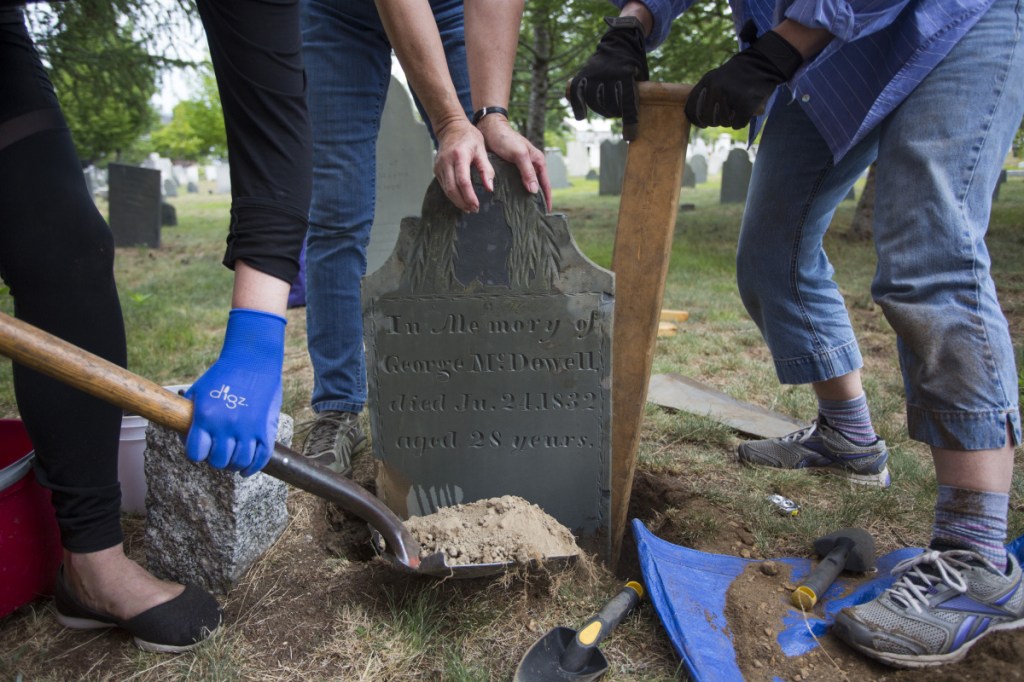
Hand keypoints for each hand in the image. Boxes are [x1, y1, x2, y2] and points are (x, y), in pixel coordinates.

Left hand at [185, 308, 285, 476]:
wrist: (252, 359)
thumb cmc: (223, 375)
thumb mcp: (199, 392)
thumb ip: (191, 416)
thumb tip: (187, 439)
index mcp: (206, 416)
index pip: (196, 453)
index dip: (197, 453)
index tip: (200, 449)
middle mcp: (227, 425)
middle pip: (217, 461)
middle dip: (215, 459)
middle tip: (218, 452)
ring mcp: (249, 428)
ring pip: (239, 462)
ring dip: (233, 465)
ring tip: (232, 458)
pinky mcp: (266, 429)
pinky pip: (261, 458)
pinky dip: (252, 467)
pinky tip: (246, 468)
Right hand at [433, 116, 492, 212]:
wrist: (451, 127)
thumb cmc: (469, 137)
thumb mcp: (482, 150)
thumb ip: (486, 169)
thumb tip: (489, 188)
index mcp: (459, 156)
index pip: (463, 181)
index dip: (469, 196)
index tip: (476, 205)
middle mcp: (446, 162)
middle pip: (452, 189)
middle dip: (462, 202)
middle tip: (473, 209)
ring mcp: (439, 166)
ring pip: (446, 190)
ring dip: (457, 201)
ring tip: (468, 207)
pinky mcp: (436, 169)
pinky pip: (443, 186)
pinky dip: (452, 195)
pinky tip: (461, 199)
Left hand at [476, 114, 551, 210]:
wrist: (489, 130)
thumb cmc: (506, 138)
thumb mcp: (520, 154)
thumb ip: (528, 171)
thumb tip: (534, 191)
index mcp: (538, 162)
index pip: (546, 185)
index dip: (547, 199)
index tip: (546, 213)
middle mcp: (530, 167)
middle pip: (535, 188)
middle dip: (535, 201)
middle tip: (532, 217)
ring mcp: (519, 170)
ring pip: (524, 188)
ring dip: (522, 199)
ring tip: (520, 213)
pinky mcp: (508, 172)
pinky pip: (512, 186)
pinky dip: (511, 194)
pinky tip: (507, 203)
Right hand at [568, 16, 648, 139]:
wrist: (620, 40)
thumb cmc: (635, 64)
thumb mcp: (641, 76)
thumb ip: (638, 95)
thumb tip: (635, 122)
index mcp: (626, 74)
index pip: (627, 103)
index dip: (629, 122)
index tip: (629, 136)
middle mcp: (608, 74)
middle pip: (611, 105)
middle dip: (616, 113)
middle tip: (618, 112)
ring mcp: (594, 74)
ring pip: (595, 102)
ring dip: (602, 110)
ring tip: (607, 109)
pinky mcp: (583, 74)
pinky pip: (576, 93)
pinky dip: (578, 106)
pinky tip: (581, 116)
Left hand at [685, 30, 801, 128]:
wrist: (763, 62)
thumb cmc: (739, 73)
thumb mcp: (717, 77)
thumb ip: (705, 93)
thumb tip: (694, 117)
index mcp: (707, 81)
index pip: (691, 109)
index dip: (696, 120)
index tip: (702, 123)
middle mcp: (716, 88)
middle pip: (707, 119)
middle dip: (715, 121)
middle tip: (723, 116)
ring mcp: (731, 96)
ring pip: (724, 123)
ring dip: (730, 120)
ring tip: (736, 109)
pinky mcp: (746, 104)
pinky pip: (737, 124)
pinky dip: (741, 122)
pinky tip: (745, 113)